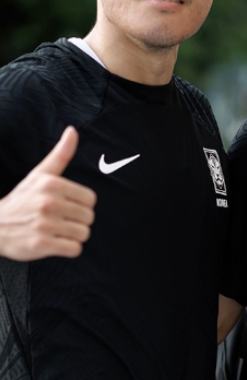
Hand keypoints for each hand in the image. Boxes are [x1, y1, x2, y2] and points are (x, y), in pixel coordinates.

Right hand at [0, 127, 95, 260]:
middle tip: (59, 220)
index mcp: (52, 184)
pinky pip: (75, 249)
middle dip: (78, 221)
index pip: (91, 199)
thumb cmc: (23, 199)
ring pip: (84, 234)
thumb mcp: (40, 174)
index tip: (66, 205)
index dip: (81, 205)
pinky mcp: (41, 244)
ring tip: (57, 231)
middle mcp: (48, 202)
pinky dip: (68, 249)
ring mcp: (44, 224)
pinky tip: (54, 242)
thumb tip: (73, 130)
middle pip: (89, 217)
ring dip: (74, 236)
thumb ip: (61, 154)